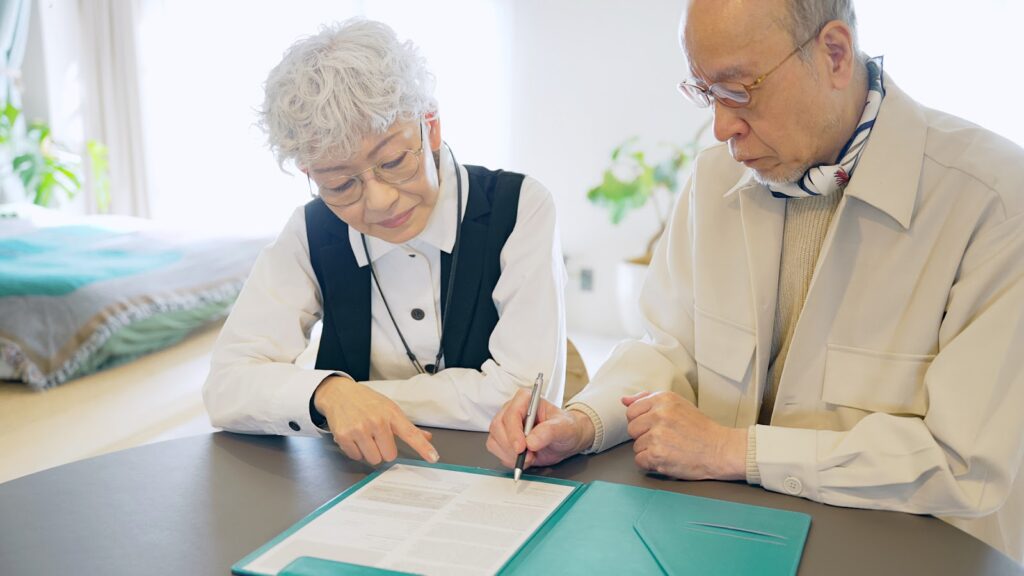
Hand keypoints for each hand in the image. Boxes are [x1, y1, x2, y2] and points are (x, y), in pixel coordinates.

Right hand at [314, 375, 437, 465]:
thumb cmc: (367, 401)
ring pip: (373, 459)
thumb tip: (427, 437)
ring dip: (370, 452)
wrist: (339, 393)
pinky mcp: (344, 436)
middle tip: (377, 438)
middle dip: (384, 450)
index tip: (433, 458)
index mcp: (391, 414)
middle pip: (389, 455)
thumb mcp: (389, 408)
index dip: (423, 448)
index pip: (411, 433)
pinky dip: (356, 451)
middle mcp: (377, 421)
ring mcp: (360, 429)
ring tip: (365, 437)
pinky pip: (356, 457)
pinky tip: (354, 437)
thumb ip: (407, 426)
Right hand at [486, 388, 594, 469]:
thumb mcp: (563, 427)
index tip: (522, 447)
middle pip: (498, 427)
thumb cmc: (565, 428)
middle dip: (511, 446)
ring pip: (494, 440)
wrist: (565, 441)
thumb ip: (549, 432)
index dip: (514, 432)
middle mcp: (512, 410)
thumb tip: (531, 441)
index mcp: (525, 399)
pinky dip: (509, 459)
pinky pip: (496, 451)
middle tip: (528, 456)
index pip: (511, 413)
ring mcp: (505, 425)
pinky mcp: (503, 439)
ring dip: (509, 454)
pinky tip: (524, 459)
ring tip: (530, 457)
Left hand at [623, 391, 745, 480]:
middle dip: (644, 436)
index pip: (632, 410)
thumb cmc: (700, 428)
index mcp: (663, 399)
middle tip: (665, 439)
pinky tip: (667, 459)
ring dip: (649, 451)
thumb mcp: (677, 404)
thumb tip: (624, 400)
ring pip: (636, 446)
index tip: (656, 426)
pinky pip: (639, 460)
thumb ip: (648, 400)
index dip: (642, 421)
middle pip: (631, 429)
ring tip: (670, 448)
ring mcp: (658, 435)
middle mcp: (659, 414)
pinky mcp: (658, 455)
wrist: (721, 450)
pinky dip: (651, 464)